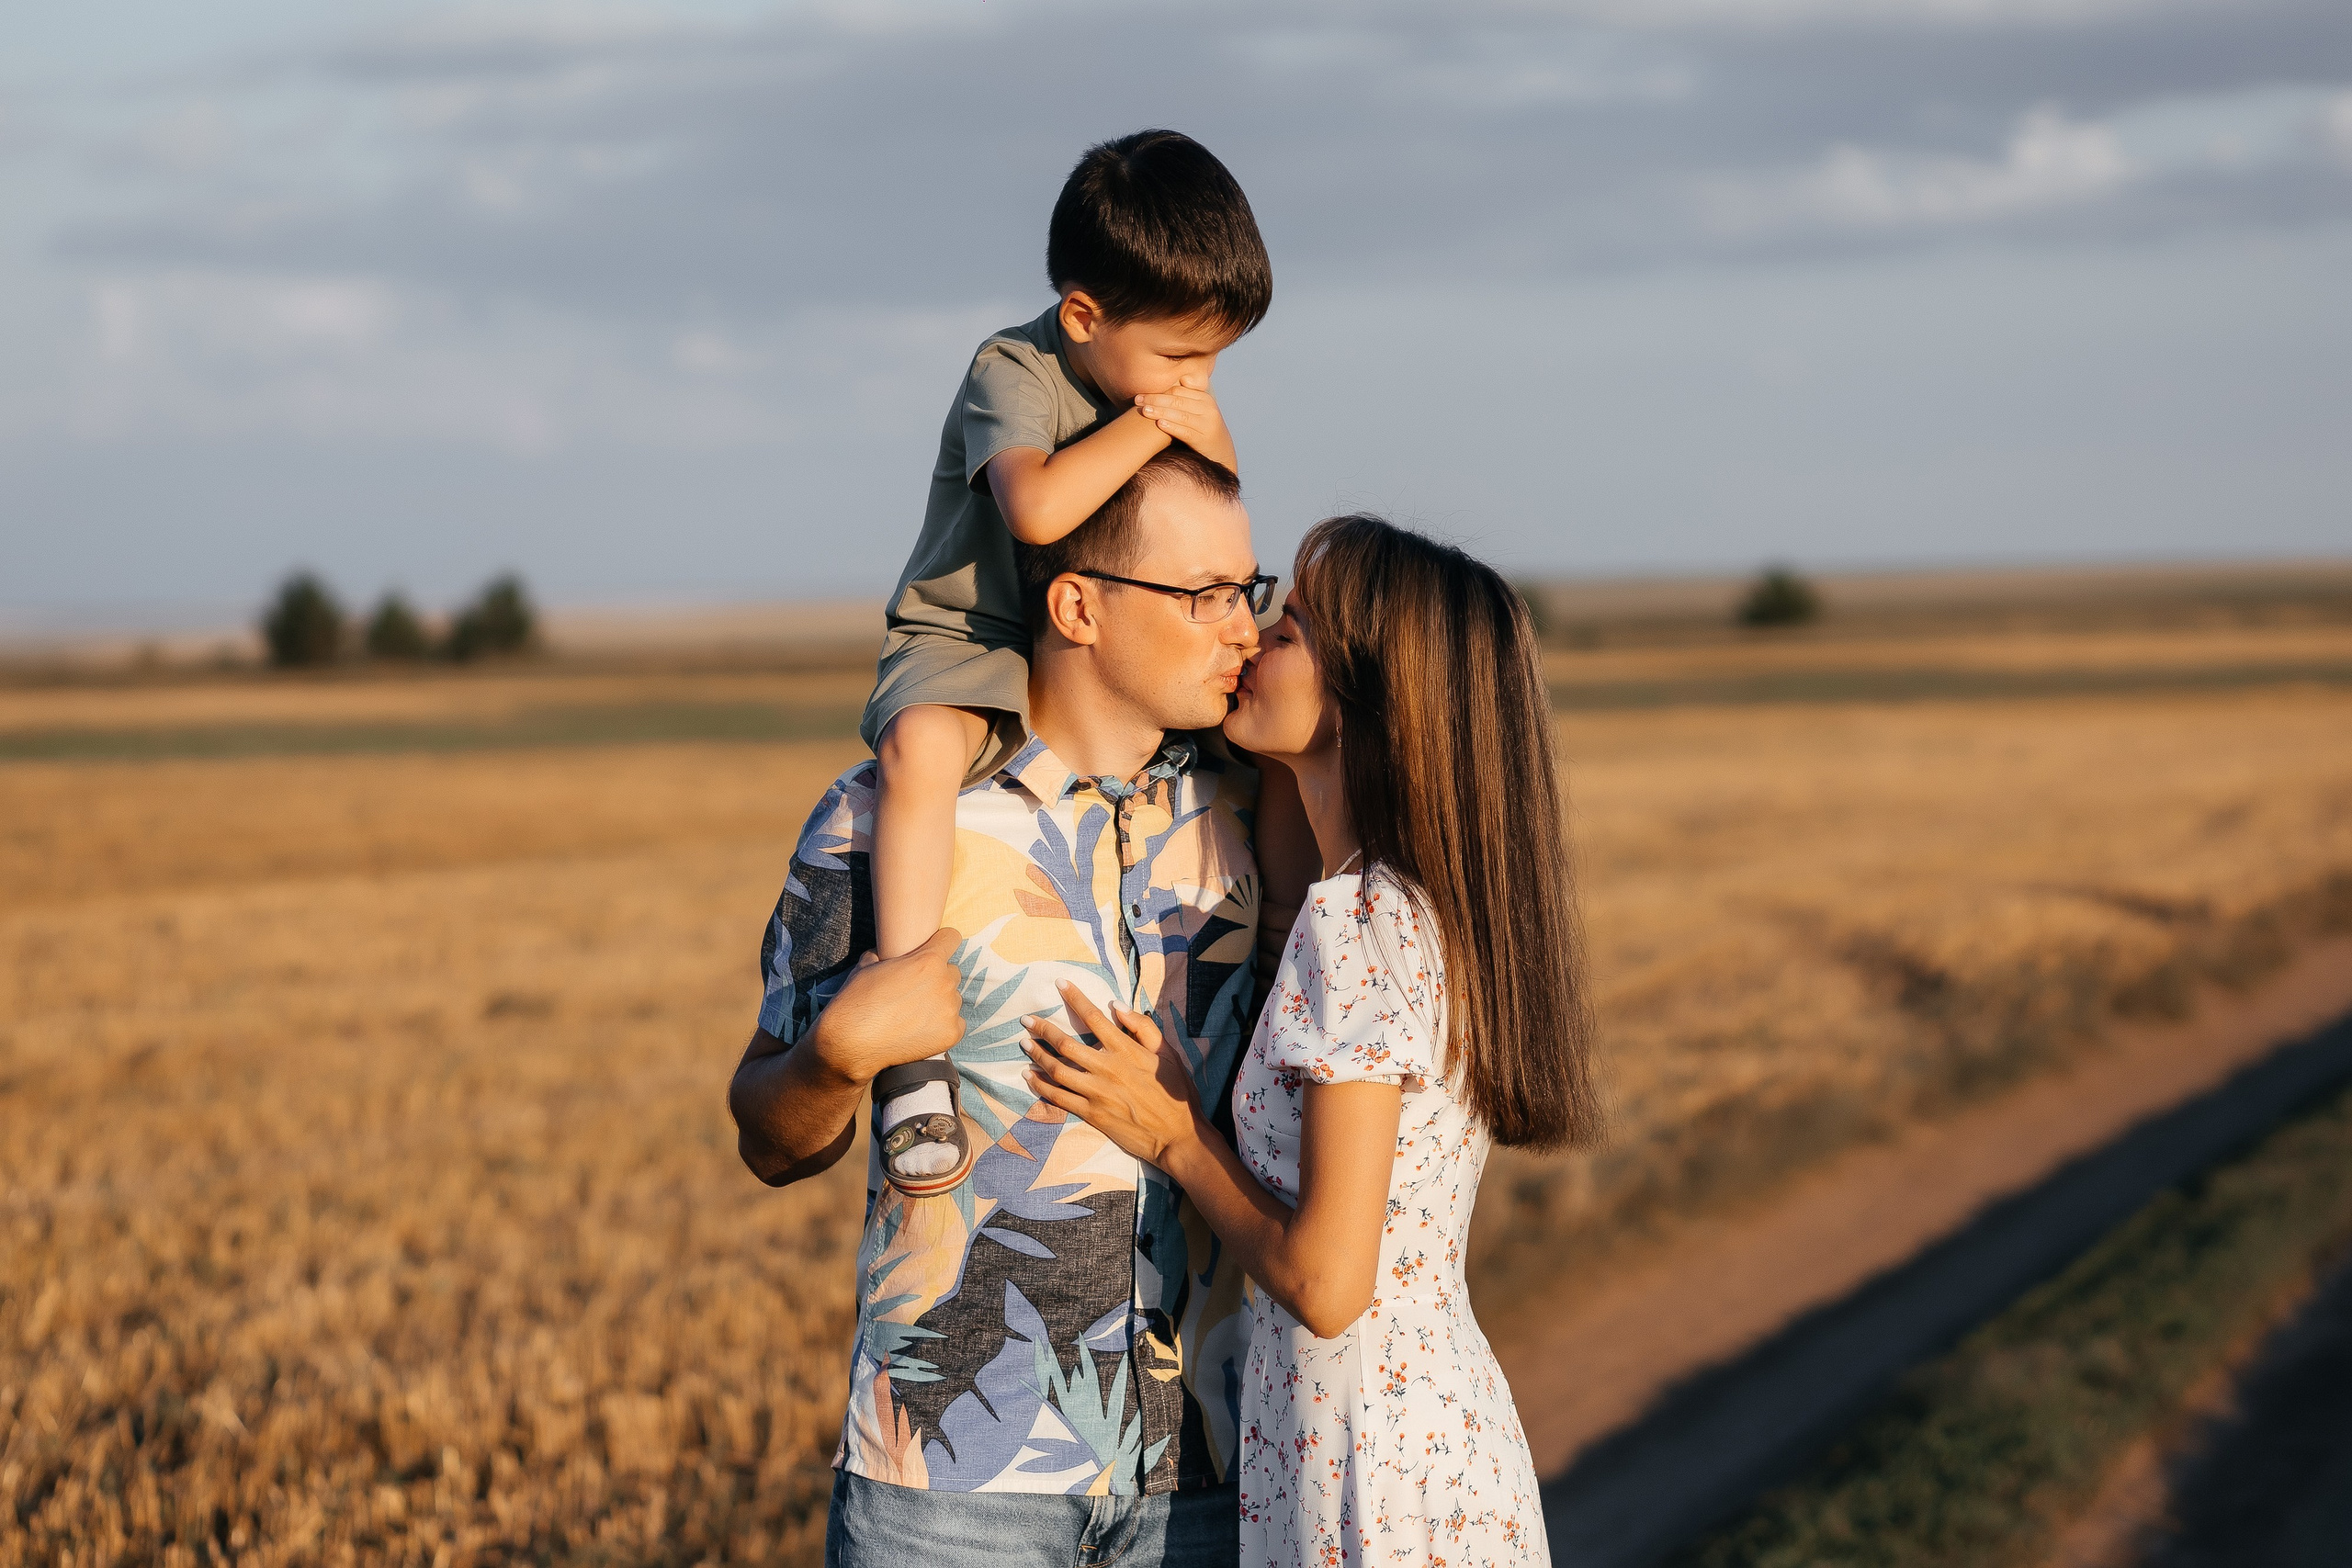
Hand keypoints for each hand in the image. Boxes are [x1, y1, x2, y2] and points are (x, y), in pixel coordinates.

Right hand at [809, 928, 965, 1083]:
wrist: (852, 1041)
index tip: (933, 952)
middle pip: (952, 972)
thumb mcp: (867, 964)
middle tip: (916, 990)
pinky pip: (955, 1023)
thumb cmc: (857, 999)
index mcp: (928, 960)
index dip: (941, 943)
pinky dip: (942, 1026)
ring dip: (940, 1003)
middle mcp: (944, 982)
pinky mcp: (951, 1034)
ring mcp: (950, 1010)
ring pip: (953, 998)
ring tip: (915, 1014)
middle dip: (938, 977)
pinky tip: (920, 1030)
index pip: (951, 938)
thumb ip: (885, 953)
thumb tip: (884, 951)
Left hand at [1022, 982, 1203, 1166]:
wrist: (1177, 1135)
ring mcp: (1097, 1092)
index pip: (1094, 1017)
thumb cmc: (1175, 1092)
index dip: (1075, 998)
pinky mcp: (1092, 1113)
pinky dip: (1040, 1086)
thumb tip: (1117, 1006)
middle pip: (1065, 1044)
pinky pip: (1058, 1097)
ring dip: (1037, 1055)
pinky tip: (1029, 1077)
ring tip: (1024, 1044)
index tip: (1060, 984)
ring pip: (1057, 1070)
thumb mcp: (1168, 1054)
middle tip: (1026, 1020)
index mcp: (1126, 1050)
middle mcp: (1107, 1068)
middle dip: (1042, 1029)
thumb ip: (1144, 1027)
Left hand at [1133, 377, 1236, 471]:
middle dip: (1155, 399)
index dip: (1159, 391)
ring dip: (1161, 412)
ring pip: (1180, 415)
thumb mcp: (1197, 412)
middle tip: (1137, 400)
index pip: (1178, 391)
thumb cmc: (1202, 430)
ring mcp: (1207, 424)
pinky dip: (1172, 427)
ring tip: (1144, 411)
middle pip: (1177, 400)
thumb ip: (1182, 402)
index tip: (1141, 393)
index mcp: (1204, 399)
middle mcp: (1208, 409)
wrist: (1221, 451)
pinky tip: (1159, 424)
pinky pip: (1186, 431)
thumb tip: (1155, 393)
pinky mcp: (1204, 439)